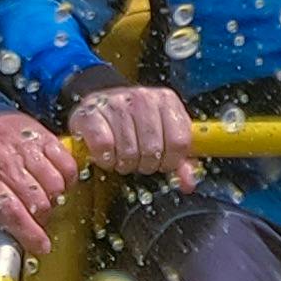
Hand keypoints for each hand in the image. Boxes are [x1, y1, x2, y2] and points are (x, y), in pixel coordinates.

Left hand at [0, 112, 79, 254]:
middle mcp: (7, 165)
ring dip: (54, 198)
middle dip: (41, 217)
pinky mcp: (44, 138)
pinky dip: (67, 177)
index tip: (41, 246)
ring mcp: (27, 150)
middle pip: (38, 201)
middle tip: (36, 218)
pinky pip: (67, 164)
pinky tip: (56, 180)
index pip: (11, 212)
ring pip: (55, 185)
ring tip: (44, 197)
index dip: (29, 233)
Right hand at [69, 82, 200, 182]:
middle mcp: (142, 98)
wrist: (100, 103)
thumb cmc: (134, 121)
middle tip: (139, 159)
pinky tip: (107, 154)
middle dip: (146, 164)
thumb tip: (188, 182)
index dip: (171, 161)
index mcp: (166, 101)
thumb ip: (180, 160)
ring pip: (128, 151)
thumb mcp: (162, 135)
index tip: (163, 161)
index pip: (179, 142)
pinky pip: (104, 147)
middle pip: (153, 150)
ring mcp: (116, 103)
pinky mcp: (91, 113)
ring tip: (122, 156)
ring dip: (125, 163)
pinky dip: (105, 158)